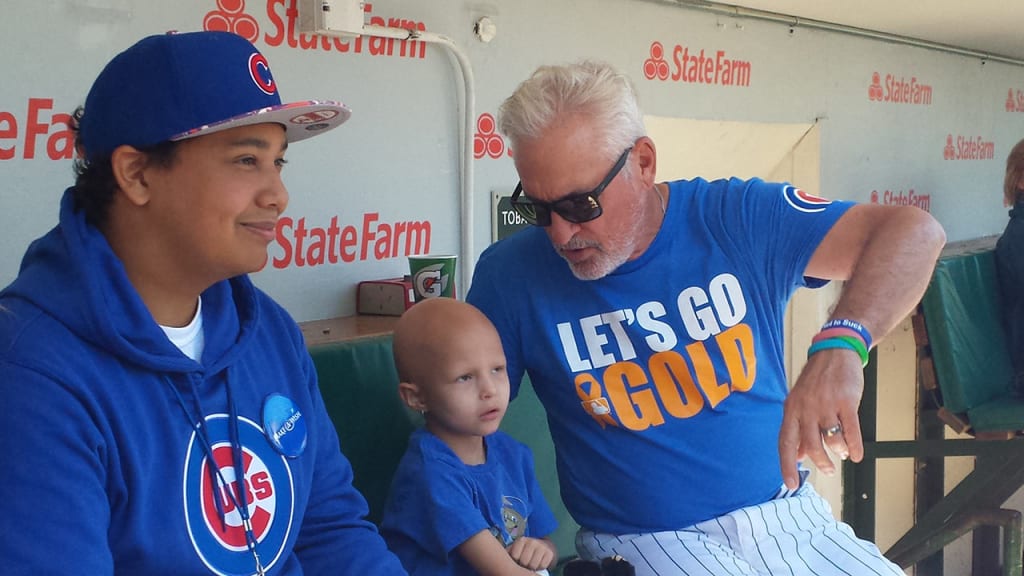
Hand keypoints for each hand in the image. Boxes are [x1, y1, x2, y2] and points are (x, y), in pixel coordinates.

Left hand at [507, 536, 556, 571]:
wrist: (543, 546)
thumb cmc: (524, 551)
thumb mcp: (515, 549)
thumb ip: (507, 552)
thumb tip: (496, 557)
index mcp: (521, 540)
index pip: (515, 556)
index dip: (515, 560)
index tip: (517, 559)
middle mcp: (532, 542)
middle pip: (524, 561)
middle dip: (524, 564)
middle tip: (525, 562)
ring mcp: (542, 547)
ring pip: (533, 565)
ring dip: (532, 567)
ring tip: (531, 563)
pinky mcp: (550, 553)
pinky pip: (543, 565)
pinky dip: (540, 567)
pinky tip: (538, 562)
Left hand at [778, 347, 865, 488]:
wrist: (835, 352)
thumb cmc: (817, 381)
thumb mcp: (799, 402)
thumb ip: (798, 428)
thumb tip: (797, 456)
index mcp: (791, 409)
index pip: (786, 442)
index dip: (787, 465)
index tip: (790, 484)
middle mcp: (806, 408)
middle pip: (811, 445)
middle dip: (821, 462)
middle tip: (828, 470)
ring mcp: (826, 404)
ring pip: (832, 439)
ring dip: (838, 451)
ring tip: (841, 453)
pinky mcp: (846, 401)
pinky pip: (852, 431)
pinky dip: (855, 446)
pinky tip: (856, 455)